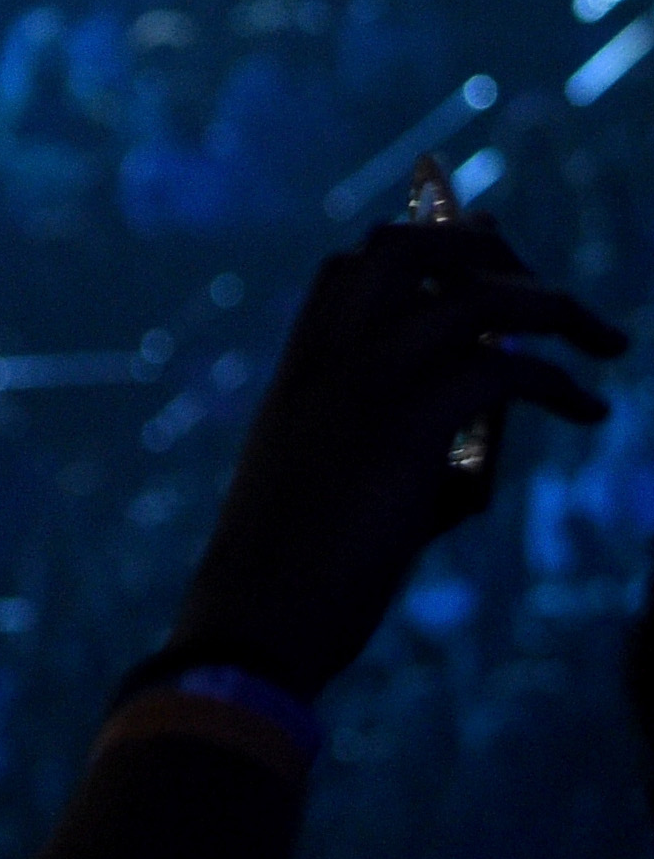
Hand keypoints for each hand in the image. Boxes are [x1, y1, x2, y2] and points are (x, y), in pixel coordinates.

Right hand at [169, 217, 622, 698]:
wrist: (255, 613)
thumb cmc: (294, 567)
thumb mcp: (343, 479)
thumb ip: (410, 436)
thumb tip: (496, 417)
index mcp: (302, 364)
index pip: (359, 263)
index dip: (432, 245)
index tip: (492, 259)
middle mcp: (329, 355)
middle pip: (413, 247)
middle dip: (493, 252)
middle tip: (549, 294)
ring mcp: (363, 383)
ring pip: (473, 295)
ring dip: (554, 307)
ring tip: (603, 343)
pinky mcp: (404, 429)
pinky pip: (504, 370)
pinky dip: (561, 383)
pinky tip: (589, 410)